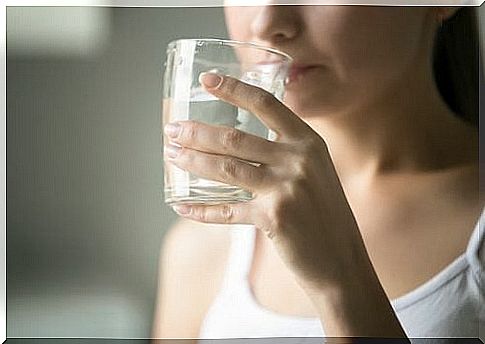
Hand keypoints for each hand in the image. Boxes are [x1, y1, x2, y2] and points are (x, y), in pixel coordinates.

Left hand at [164, 72, 367, 288]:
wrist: (343, 259)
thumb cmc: (324, 212)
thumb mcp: (316, 170)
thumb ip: (285, 152)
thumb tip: (238, 142)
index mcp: (308, 141)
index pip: (265, 104)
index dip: (233, 88)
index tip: (207, 80)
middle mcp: (298, 159)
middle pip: (235, 138)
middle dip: (197, 132)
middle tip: (172, 130)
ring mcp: (286, 188)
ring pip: (227, 168)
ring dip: (193, 161)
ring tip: (171, 156)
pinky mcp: (274, 218)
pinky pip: (227, 210)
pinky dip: (202, 210)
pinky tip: (181, 206)